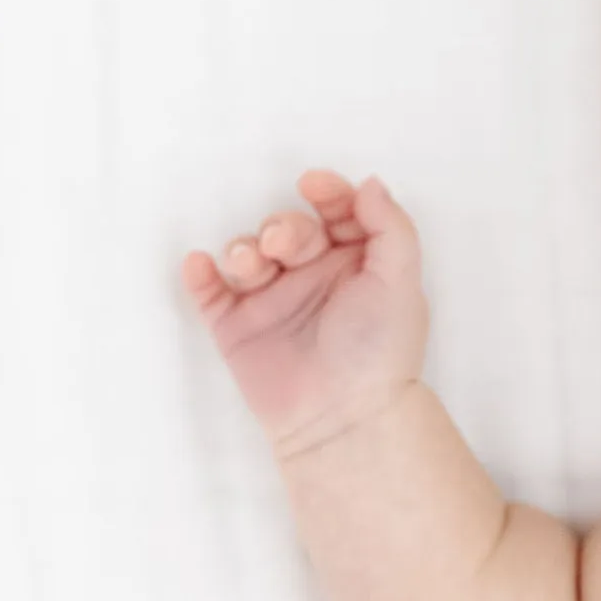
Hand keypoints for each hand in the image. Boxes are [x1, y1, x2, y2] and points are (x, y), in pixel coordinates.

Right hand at [181, 171, 430, 457]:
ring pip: (247, 252)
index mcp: (357, 263)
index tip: (314, 185)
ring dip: (243, 246)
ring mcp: (272, 301)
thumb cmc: (378, 350)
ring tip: (252, 263)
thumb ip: (389, 226)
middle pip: (288, 227)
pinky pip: (210, 292)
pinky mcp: (237, 327)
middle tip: (284, 246)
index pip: (337, 212)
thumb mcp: (400, 280)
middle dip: (283, 226)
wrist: (341, 417)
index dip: (327, 192)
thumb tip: (372, 183)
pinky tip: (201, 264)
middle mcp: (313, 277)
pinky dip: (199, 274)